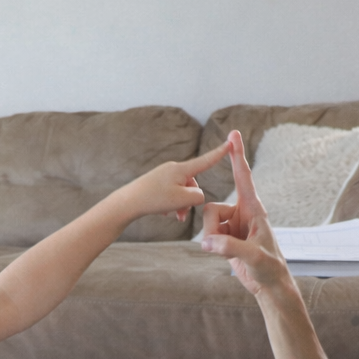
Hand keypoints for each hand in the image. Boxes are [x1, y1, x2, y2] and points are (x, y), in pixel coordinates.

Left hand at [111, 141, 230, 222]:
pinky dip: (171, 204)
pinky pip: (171, 193)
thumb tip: (196, 195)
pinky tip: (164, 213)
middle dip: (190, 200)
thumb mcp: (183, 199)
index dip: (220, 153)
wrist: (127, 202)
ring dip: (181, 205)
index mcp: (182, 169)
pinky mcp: (156, 182)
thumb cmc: (155, 200)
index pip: (206, 160)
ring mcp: (164, 175)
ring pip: (182, 191)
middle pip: (193, 184)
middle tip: (181, 215)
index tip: (231, 142)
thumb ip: (198, 196)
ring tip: (173, 216)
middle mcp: (173, 168)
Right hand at [197, 132, 290, 296]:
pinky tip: (222, 254)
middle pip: (212, 208)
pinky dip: (210, 245)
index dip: (237, 155)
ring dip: (210, 239)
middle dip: (210, 228)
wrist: (268, 285)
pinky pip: (207, 234)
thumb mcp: (252, 257)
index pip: (243, 177)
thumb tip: (207, 241)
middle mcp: (242, 213)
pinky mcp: (225, 236)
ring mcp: (232, 224)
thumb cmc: (269, 268)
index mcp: (254, 209)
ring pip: (207, 222)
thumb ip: (229, 247)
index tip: (234, 135)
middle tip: (221, 246)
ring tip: (227, 253)